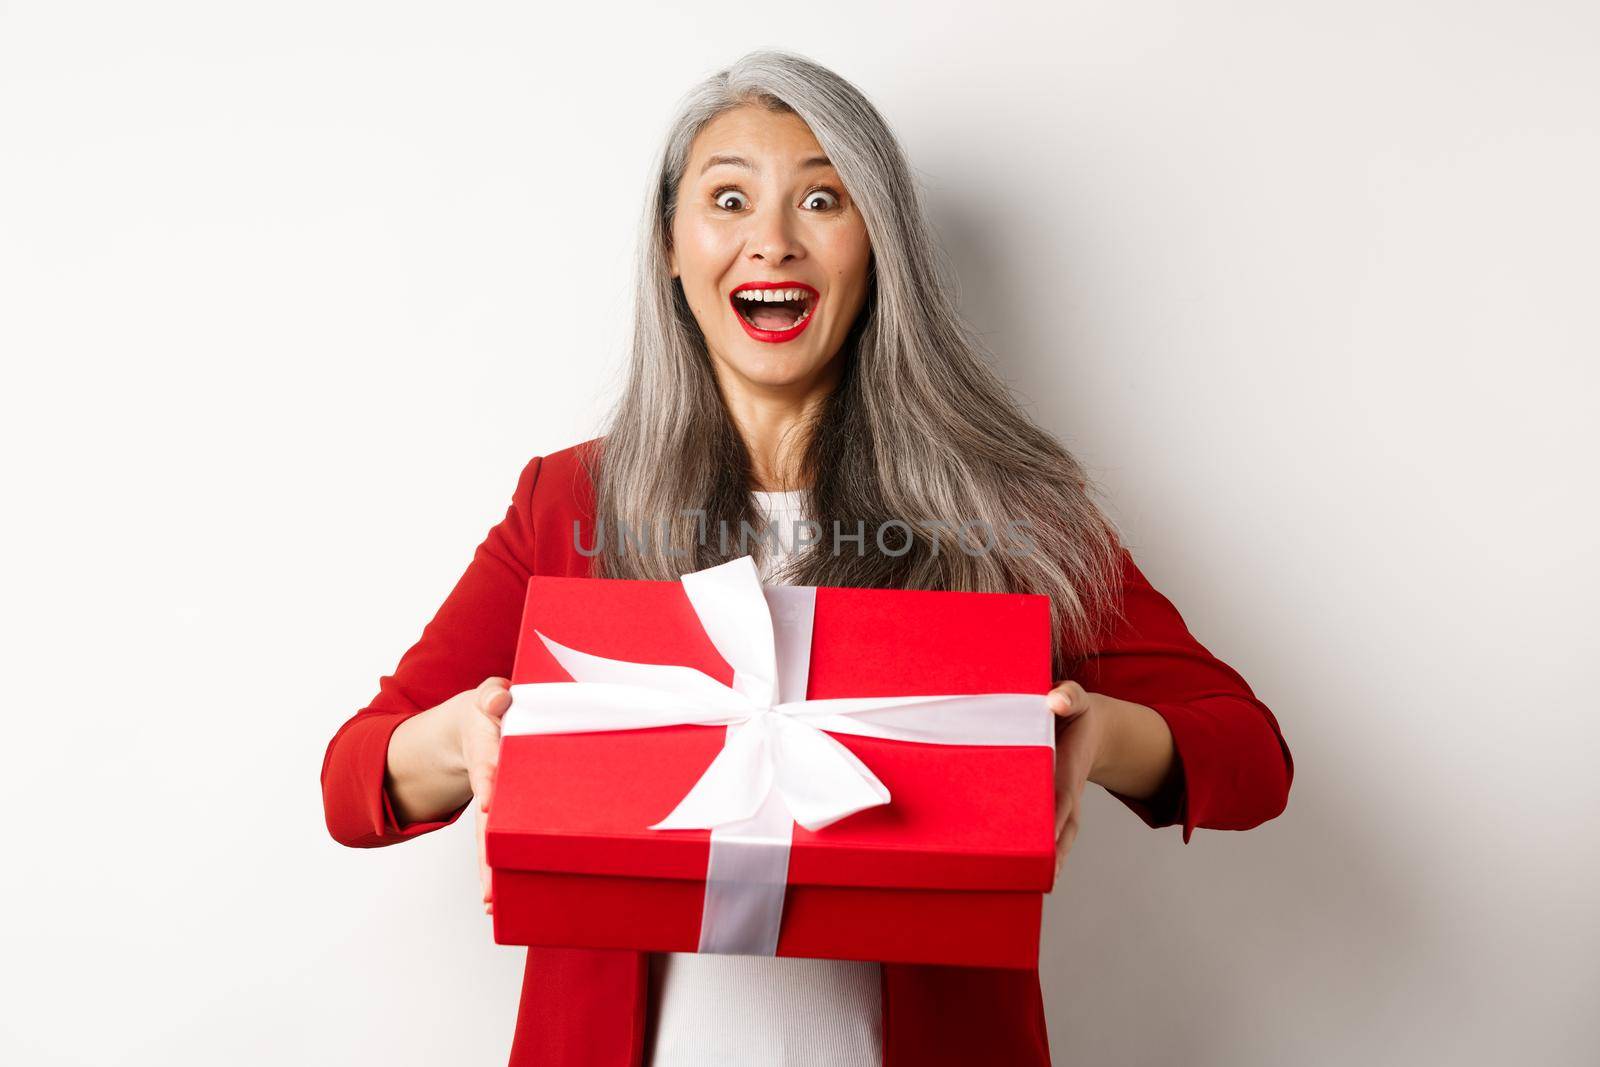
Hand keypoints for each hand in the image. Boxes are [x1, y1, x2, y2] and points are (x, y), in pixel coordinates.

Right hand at [454, 677, 511, 914]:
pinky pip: (502, 842)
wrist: (474, 726)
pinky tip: (499, 899)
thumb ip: (492, 696)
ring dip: (491, 872)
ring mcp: (495, 801)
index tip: (488, 801)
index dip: (489, 782)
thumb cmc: (491, 711)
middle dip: (487, 853)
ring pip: (490, 840)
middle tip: (489, 890)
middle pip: (486, 822)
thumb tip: (498, 701)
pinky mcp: (503, 814)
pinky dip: (501, 868)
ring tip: (492, 905)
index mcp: (489, 751)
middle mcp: (489, 782)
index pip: (489, 767)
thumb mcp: (487, 696)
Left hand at [1047, 680, 1109, 877]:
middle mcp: (1066, 791)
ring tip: (1033, 881)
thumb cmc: (1074, 712)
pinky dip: (1043, 851)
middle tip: (1038, 873)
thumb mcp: (1075, 698)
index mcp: (1069, 767)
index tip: (1047, 836)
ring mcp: (1061, 802)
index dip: (1054, 816)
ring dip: (1048, 858)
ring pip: (1058, 835)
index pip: (1061, 796)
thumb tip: (1056, 702)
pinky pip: (1048, 831)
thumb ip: (1068, 697)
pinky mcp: (1051, 805)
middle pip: (1062, 827)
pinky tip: (1027, 871)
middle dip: (1052, 850)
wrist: (1089, 728)